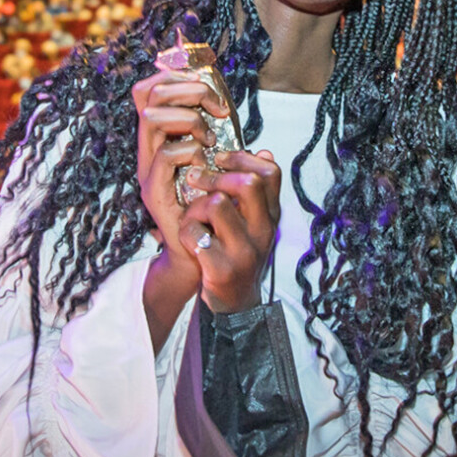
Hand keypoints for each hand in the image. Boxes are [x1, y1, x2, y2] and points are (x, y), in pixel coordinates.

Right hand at [132, 69, 228, 264]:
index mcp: (160, 137)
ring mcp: (147, 169)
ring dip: (190, 119)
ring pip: (153, 119)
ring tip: (210, 138)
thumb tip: (224, 106)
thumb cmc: (210, 205)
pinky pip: (167, 155)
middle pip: (150, 94)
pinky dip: (191, 151)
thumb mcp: (215, 161)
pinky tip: (205, 161)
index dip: (175, 75)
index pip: (150, 89)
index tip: (209, 87)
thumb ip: (215, 135)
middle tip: (218, 110)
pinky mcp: (153, 191)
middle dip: (190, 90)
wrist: (200, 251)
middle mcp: (148, 148)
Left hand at [177, 150, 282, 313]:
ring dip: (196, 205)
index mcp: (271, 216)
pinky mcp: (221, 269)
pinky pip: (195, 234)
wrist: (234, 304)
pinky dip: (185, 232)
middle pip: (247, 183)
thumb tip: (263, 152)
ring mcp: (243, 252)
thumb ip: (257, 192)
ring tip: (193, 216)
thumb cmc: (238, 254)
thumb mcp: (254, 223)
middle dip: (215, 175)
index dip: (242, 158)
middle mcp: (263, 232)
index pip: (270, 172)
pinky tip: (189, 239)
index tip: (220, 158)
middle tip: (196, 178)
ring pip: (216, 203)